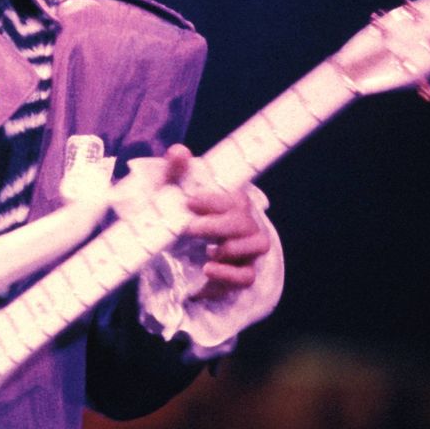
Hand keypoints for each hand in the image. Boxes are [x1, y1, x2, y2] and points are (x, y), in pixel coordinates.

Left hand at [155, 144, 270, 301]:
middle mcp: (245, 224)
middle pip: (244, 221)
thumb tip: (180, 152)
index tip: (189, 204)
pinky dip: (228, 274)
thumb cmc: (180, 216)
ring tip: (207, 251)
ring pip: (258, 245)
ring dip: (231, 248)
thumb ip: (174, 171)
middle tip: (190, 229)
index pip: (235, 198)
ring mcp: (247, 250)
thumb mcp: (170, 192)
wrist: (173, 254)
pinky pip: (247, 276)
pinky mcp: (240, 274)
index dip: (214, 201)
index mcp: (231, 203)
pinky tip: (208, 269)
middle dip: (217, 225)